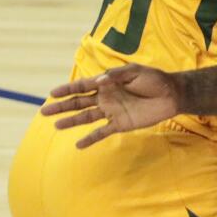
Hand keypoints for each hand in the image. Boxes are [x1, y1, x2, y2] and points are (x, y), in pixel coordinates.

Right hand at [39, 63, 181, 147]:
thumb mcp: (135, 71)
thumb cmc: (154, 79)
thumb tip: (98, 82)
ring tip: (56, 126)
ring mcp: (112, 111)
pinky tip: (78, 145)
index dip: (67, 89)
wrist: (171, 95)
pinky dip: (90, 139)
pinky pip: (102, 132)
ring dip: (71, 121)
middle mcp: (105, 97)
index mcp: (106, 82)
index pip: (81, 86)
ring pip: (86, 117)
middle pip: (79, 102)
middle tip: (44, 111)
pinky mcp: (121, 124)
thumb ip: (116, 76)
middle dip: (62, 106)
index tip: (52, 93)